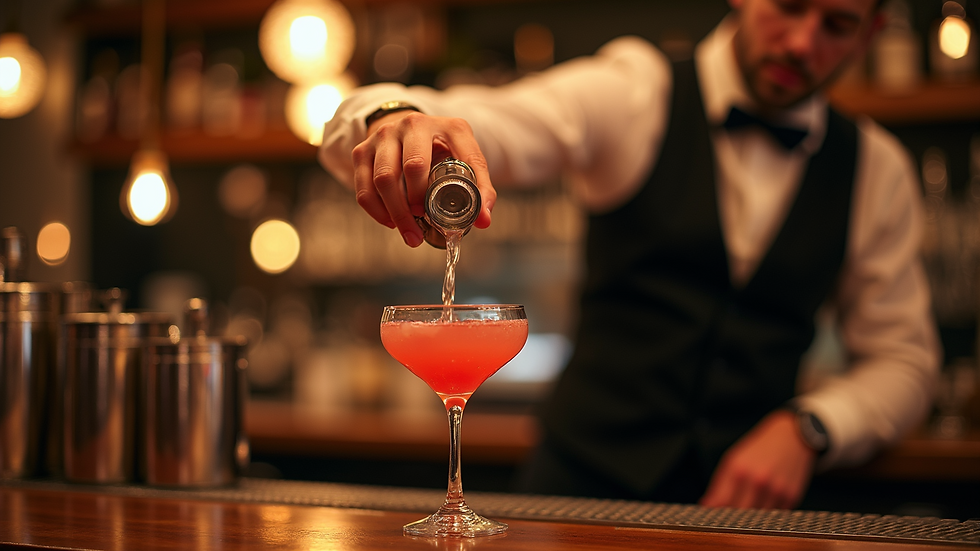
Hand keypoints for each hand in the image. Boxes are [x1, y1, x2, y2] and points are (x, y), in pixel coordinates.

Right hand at [351, 110, 495, 246]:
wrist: (404, 129)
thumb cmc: (439, 150)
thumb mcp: (463, 159)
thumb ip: (479, 187)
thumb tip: (483, 221)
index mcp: (450, 127)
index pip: (464, 156)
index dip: (463, 188)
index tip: (459, 214)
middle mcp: (415, 124)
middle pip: (413, 166)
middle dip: (418, 202)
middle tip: (424, 222)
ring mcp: (385, 135)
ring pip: (383, 178)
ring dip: (396, 212)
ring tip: (410, 233)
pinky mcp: (362, 149)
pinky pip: (363, 186)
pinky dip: (376, 210)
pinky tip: (390, 222)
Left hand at [699, 409, 815, 509]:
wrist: (792, 437)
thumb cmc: (759, 448)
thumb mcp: (734, 459)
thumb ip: (719, 484)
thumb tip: (707, 505)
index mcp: (738, 470)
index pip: (721, 502)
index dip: (714, 511)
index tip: (712, 513)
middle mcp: (757, 481)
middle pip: (739, 513)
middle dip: (732, 516)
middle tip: (730, 512)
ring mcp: (776, 490)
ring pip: (757, 519)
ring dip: (751, 516)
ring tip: (751, 502)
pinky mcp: (791, 497)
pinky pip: (774, 515)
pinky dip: (767, 511)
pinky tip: (767, 498)